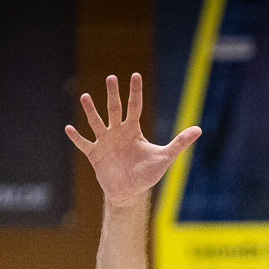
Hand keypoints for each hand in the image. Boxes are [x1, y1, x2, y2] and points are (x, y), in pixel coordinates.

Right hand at [66, 72, 199, 202]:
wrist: (130, 192)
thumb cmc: (147, 174)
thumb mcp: (165, 157)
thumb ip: (179, 142)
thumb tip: (199, 129)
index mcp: (133, 130)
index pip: (135, 106)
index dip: (135, 92)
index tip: (135, 75)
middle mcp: (118, 132)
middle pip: (115, 109)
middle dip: (113, 94)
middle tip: (111, 78)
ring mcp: (105, 142)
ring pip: (97, 122)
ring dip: (91, 111)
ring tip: (85, 97)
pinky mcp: (95, 155)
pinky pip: (84, 144)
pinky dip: (77, 137)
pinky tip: (68, 128)